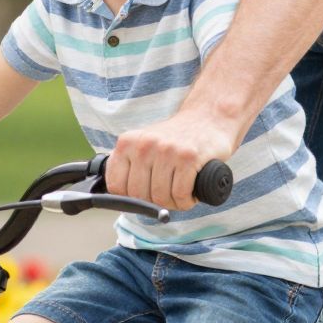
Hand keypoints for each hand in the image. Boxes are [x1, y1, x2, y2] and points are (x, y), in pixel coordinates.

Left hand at [107, 109, 238, 210]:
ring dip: (173, 204)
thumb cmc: (174, 139)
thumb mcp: (143, 144)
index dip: (131, 198)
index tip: (145, 196)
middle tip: (168, 196)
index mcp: (127, 142)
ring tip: (181, 193)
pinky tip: (191, 194)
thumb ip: (127, 164)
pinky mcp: (188, 157)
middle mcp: (144, 145)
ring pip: (160, 198)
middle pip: (139, 195)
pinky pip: (180, 194)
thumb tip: (114, 194)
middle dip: (155, 203)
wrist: (207, 119)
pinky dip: (186, 201)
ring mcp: (166, 150)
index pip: (116, 186)